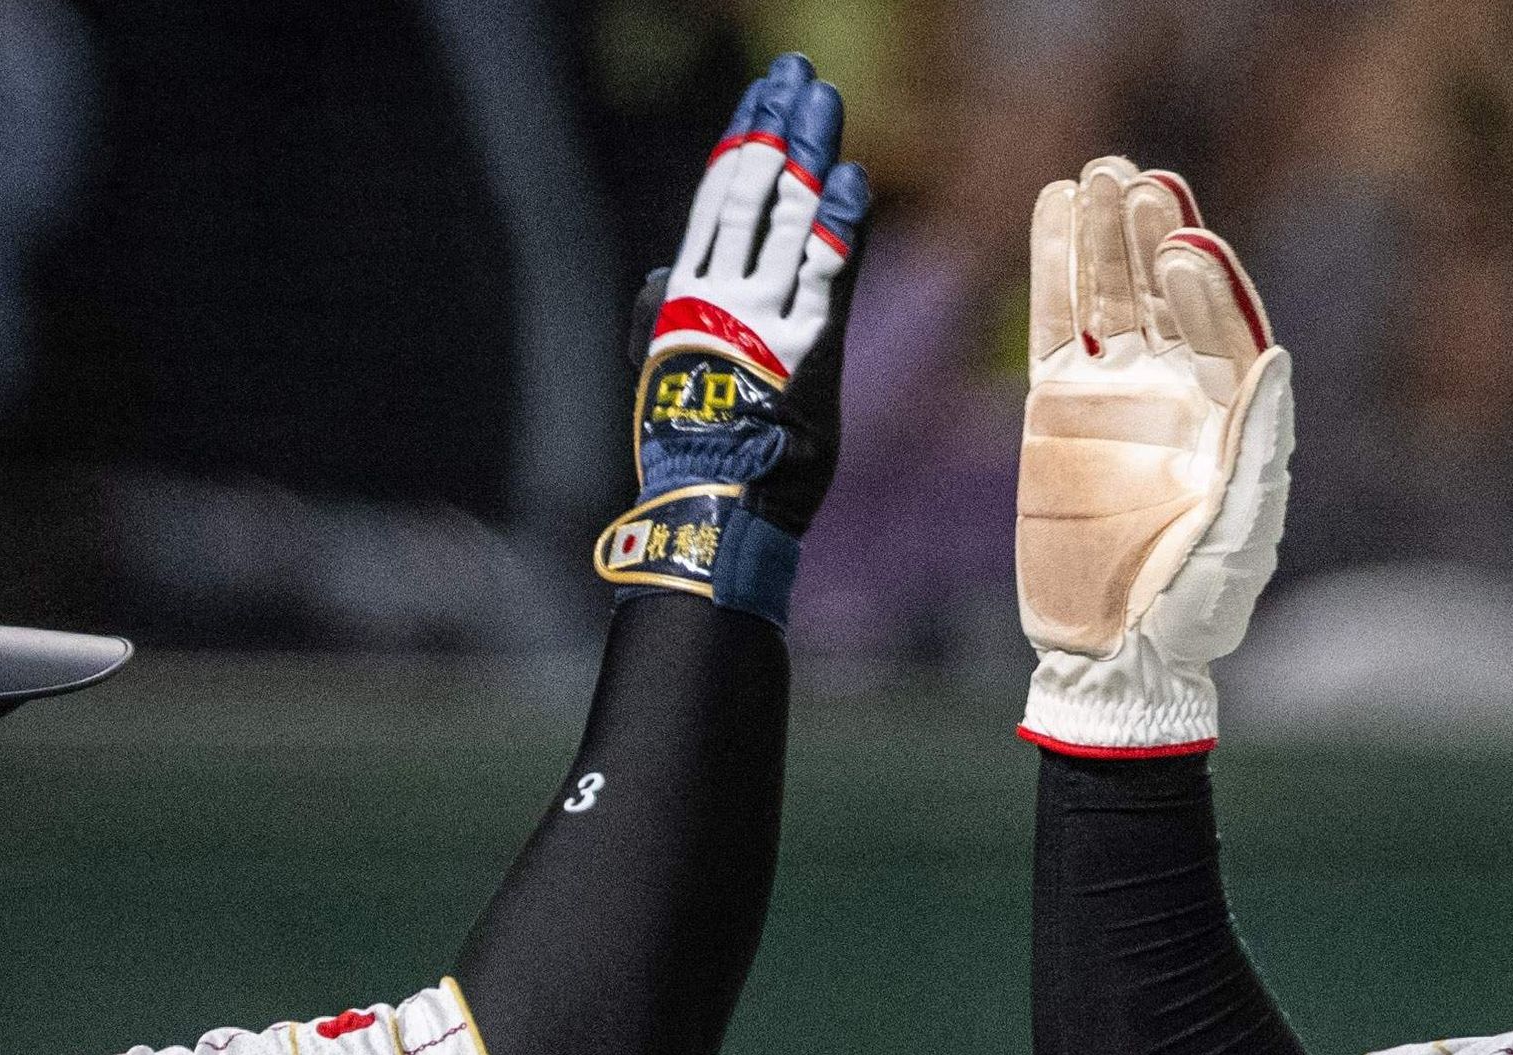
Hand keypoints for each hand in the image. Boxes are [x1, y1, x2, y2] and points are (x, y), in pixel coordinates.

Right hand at [594, 54, 873, 627]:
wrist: (710, 517)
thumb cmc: (696, 458)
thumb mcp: (664, 378)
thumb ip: (663, 321)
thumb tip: (660, 275)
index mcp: (683, 302)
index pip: (716, 206)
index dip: (740, 147)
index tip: (759, 104)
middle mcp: (718, 301)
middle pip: (752, 197)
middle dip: (777, 132)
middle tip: (796, 78)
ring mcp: (760, 324)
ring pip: (786, 222)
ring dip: (809, 156)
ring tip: (824, 102)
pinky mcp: (804, 356)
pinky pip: (825, 277)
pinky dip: (840, 225)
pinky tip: (852, 178)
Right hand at [1016, 157, 1291, 752]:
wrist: (1119, 655)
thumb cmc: (1196, 605)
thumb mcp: (1243, 532)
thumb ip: (1258, 445)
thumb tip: (1275, 356)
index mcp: (1231, 412)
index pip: (1221, 327)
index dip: (1204, 286)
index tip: (1185, 251)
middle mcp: (1176, 390)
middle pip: (1164, 293)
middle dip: (1154, 236)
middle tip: (1140, 181)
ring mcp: (1114, 393)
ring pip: (1108, 295)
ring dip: (1103, 235)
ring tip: (1097, 173)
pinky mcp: (1056, 408)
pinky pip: (1054, 324)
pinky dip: (1053, 267)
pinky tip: (1055, 207)